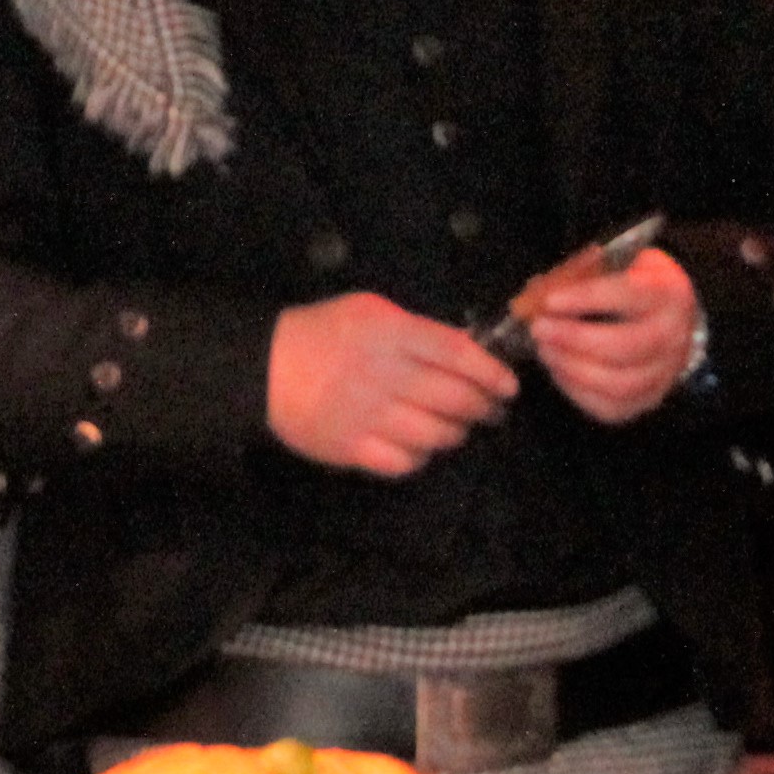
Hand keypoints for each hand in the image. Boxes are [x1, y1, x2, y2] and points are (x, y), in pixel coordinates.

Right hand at [267, 292, 516, 476]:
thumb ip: (420, 330)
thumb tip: (469, 349)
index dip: (491, 373)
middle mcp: (386, 375)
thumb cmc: (323, 333)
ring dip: (456, 434)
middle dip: (483, 408)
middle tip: (492, 411)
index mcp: (392, 334)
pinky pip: (405, 462)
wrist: (265, 368)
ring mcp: (369, 416)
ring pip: (437, 435)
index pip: (458, 355)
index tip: (508, 386)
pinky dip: (421, 457)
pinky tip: (421, 446)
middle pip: (455, 399)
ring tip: (458, 428)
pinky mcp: (353, 449)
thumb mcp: (371, 312)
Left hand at [526, 243, 700, 425]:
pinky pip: (610, 407)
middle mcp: (674, 336)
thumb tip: (537, 293)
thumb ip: (582, 274)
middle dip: (574, 339)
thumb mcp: (618, 264)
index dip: (586, 299)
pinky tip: (559, 370)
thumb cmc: (635, 287)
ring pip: (619, 384)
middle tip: (540, 329)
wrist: (669, 318)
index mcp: (669, 293)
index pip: (629, 295)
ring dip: (572, 368)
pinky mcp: (648, 399)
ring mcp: (665, 373)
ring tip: (545, 350)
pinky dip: (577, 391)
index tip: (550, 301)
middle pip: (624, 346)